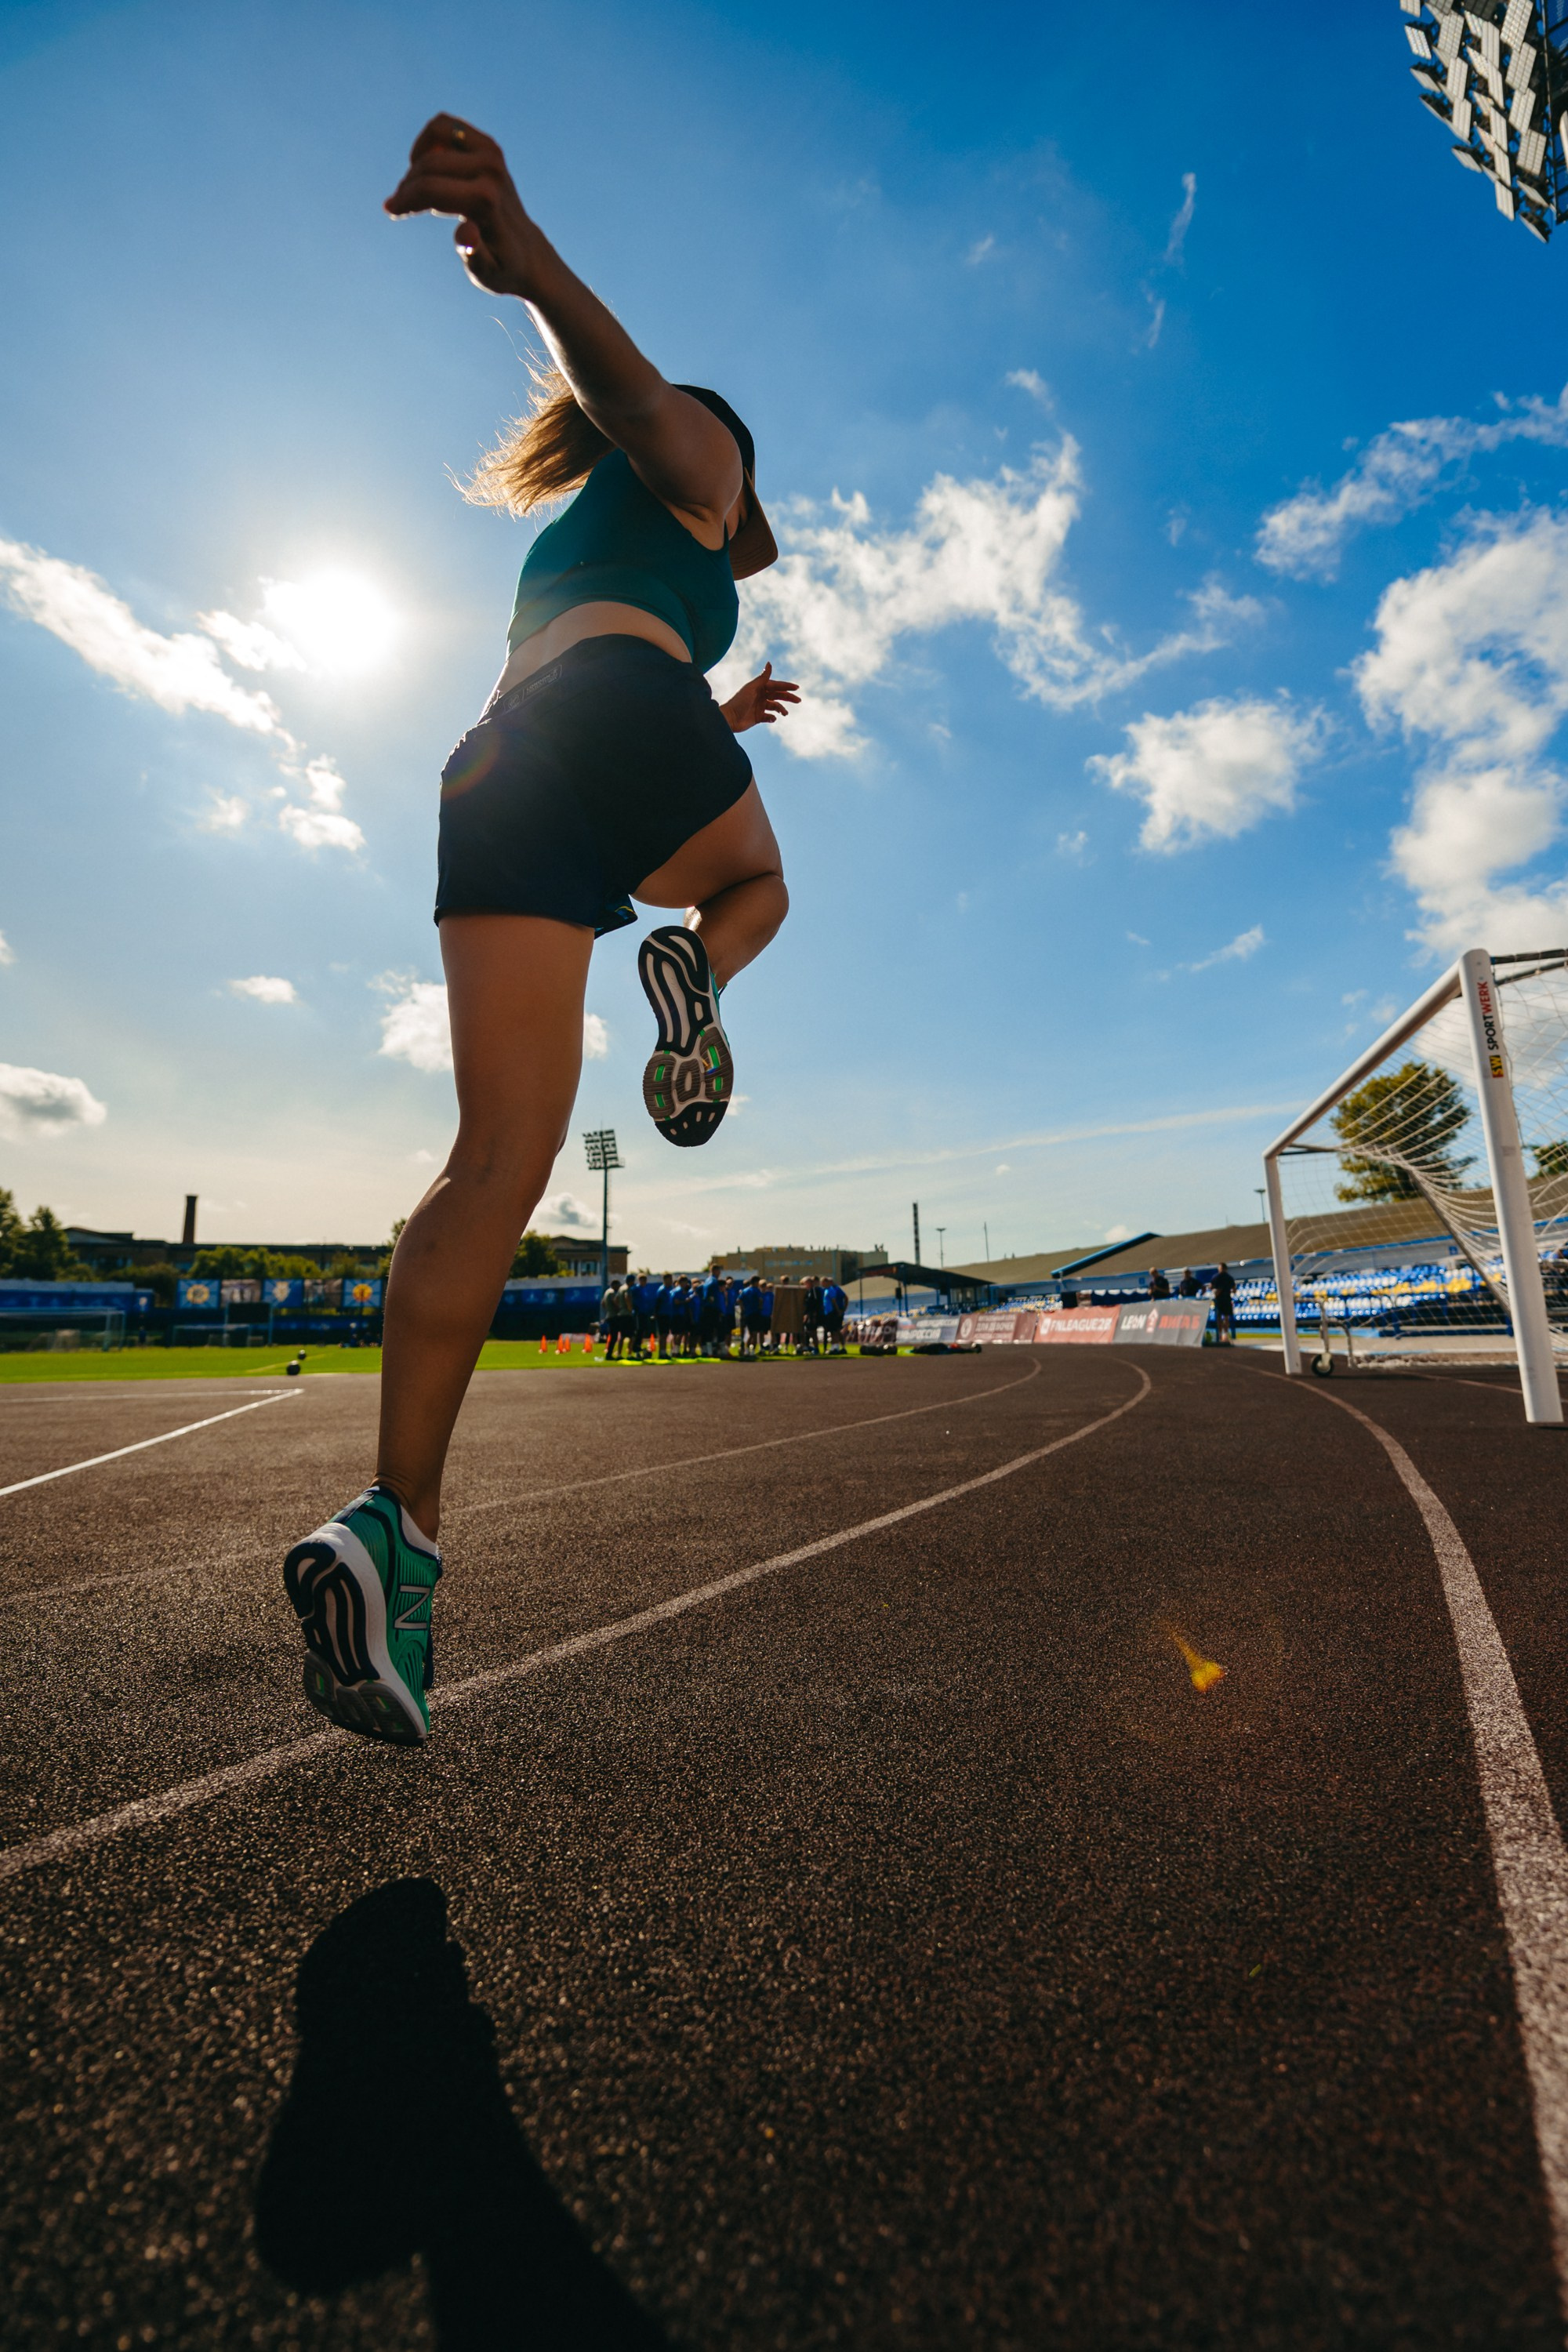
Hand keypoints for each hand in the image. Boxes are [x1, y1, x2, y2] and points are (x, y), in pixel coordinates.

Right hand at [384, 115, 541, 297]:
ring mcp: (492, 153)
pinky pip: (445, 126)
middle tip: (400, 205)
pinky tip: (428, 166)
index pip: (431, 189)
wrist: (527, 252)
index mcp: (486, 199)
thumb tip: (465, 233)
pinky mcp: (488, 145)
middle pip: (429, 165)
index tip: (390, 211)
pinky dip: (430, 141)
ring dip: (418, 158)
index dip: (405, 199)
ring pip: (435, 134)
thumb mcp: (487, 272)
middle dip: (409, 185)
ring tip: (416, 187)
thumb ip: (474, 254)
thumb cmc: (501, 267)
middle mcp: (491, 169)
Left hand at [720, 663, 800, 732]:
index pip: (776, 686)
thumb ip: (763, 677)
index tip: (797, 688)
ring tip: (785, 713)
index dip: (786, 686)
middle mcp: (760, 696)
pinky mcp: (758, 717)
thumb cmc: (739, 701)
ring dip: (781, 709)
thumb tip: (769, 662)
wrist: (729, 718)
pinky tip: (773, 719)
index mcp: (759, 688)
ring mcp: (759, 707)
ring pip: (775, 706)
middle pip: (778, 695)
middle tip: (798, 700)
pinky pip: (769, 717)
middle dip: (788, 697)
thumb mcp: (752, 688)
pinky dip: (773, 718)